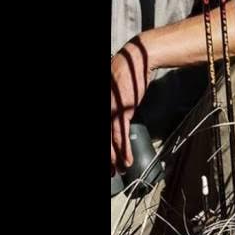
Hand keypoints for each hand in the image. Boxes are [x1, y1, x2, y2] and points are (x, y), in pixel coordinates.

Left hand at [111, 36, 153, 173]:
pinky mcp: (121, 113)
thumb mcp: (113, 95)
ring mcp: (109, 112)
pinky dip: (123, 150)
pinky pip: (120, 136)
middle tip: (109, 172)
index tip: (108, 161)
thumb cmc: (125, 76)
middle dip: (106, 159)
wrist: (135, 62)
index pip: (99, 132)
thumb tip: (113, 125)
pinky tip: (126, 160)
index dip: (105, 149)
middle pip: (101, 140)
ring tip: (117, 172)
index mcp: (100, 107)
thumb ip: (112, 110)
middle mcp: (102, 110)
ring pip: (107, 142)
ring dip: (113, 159)